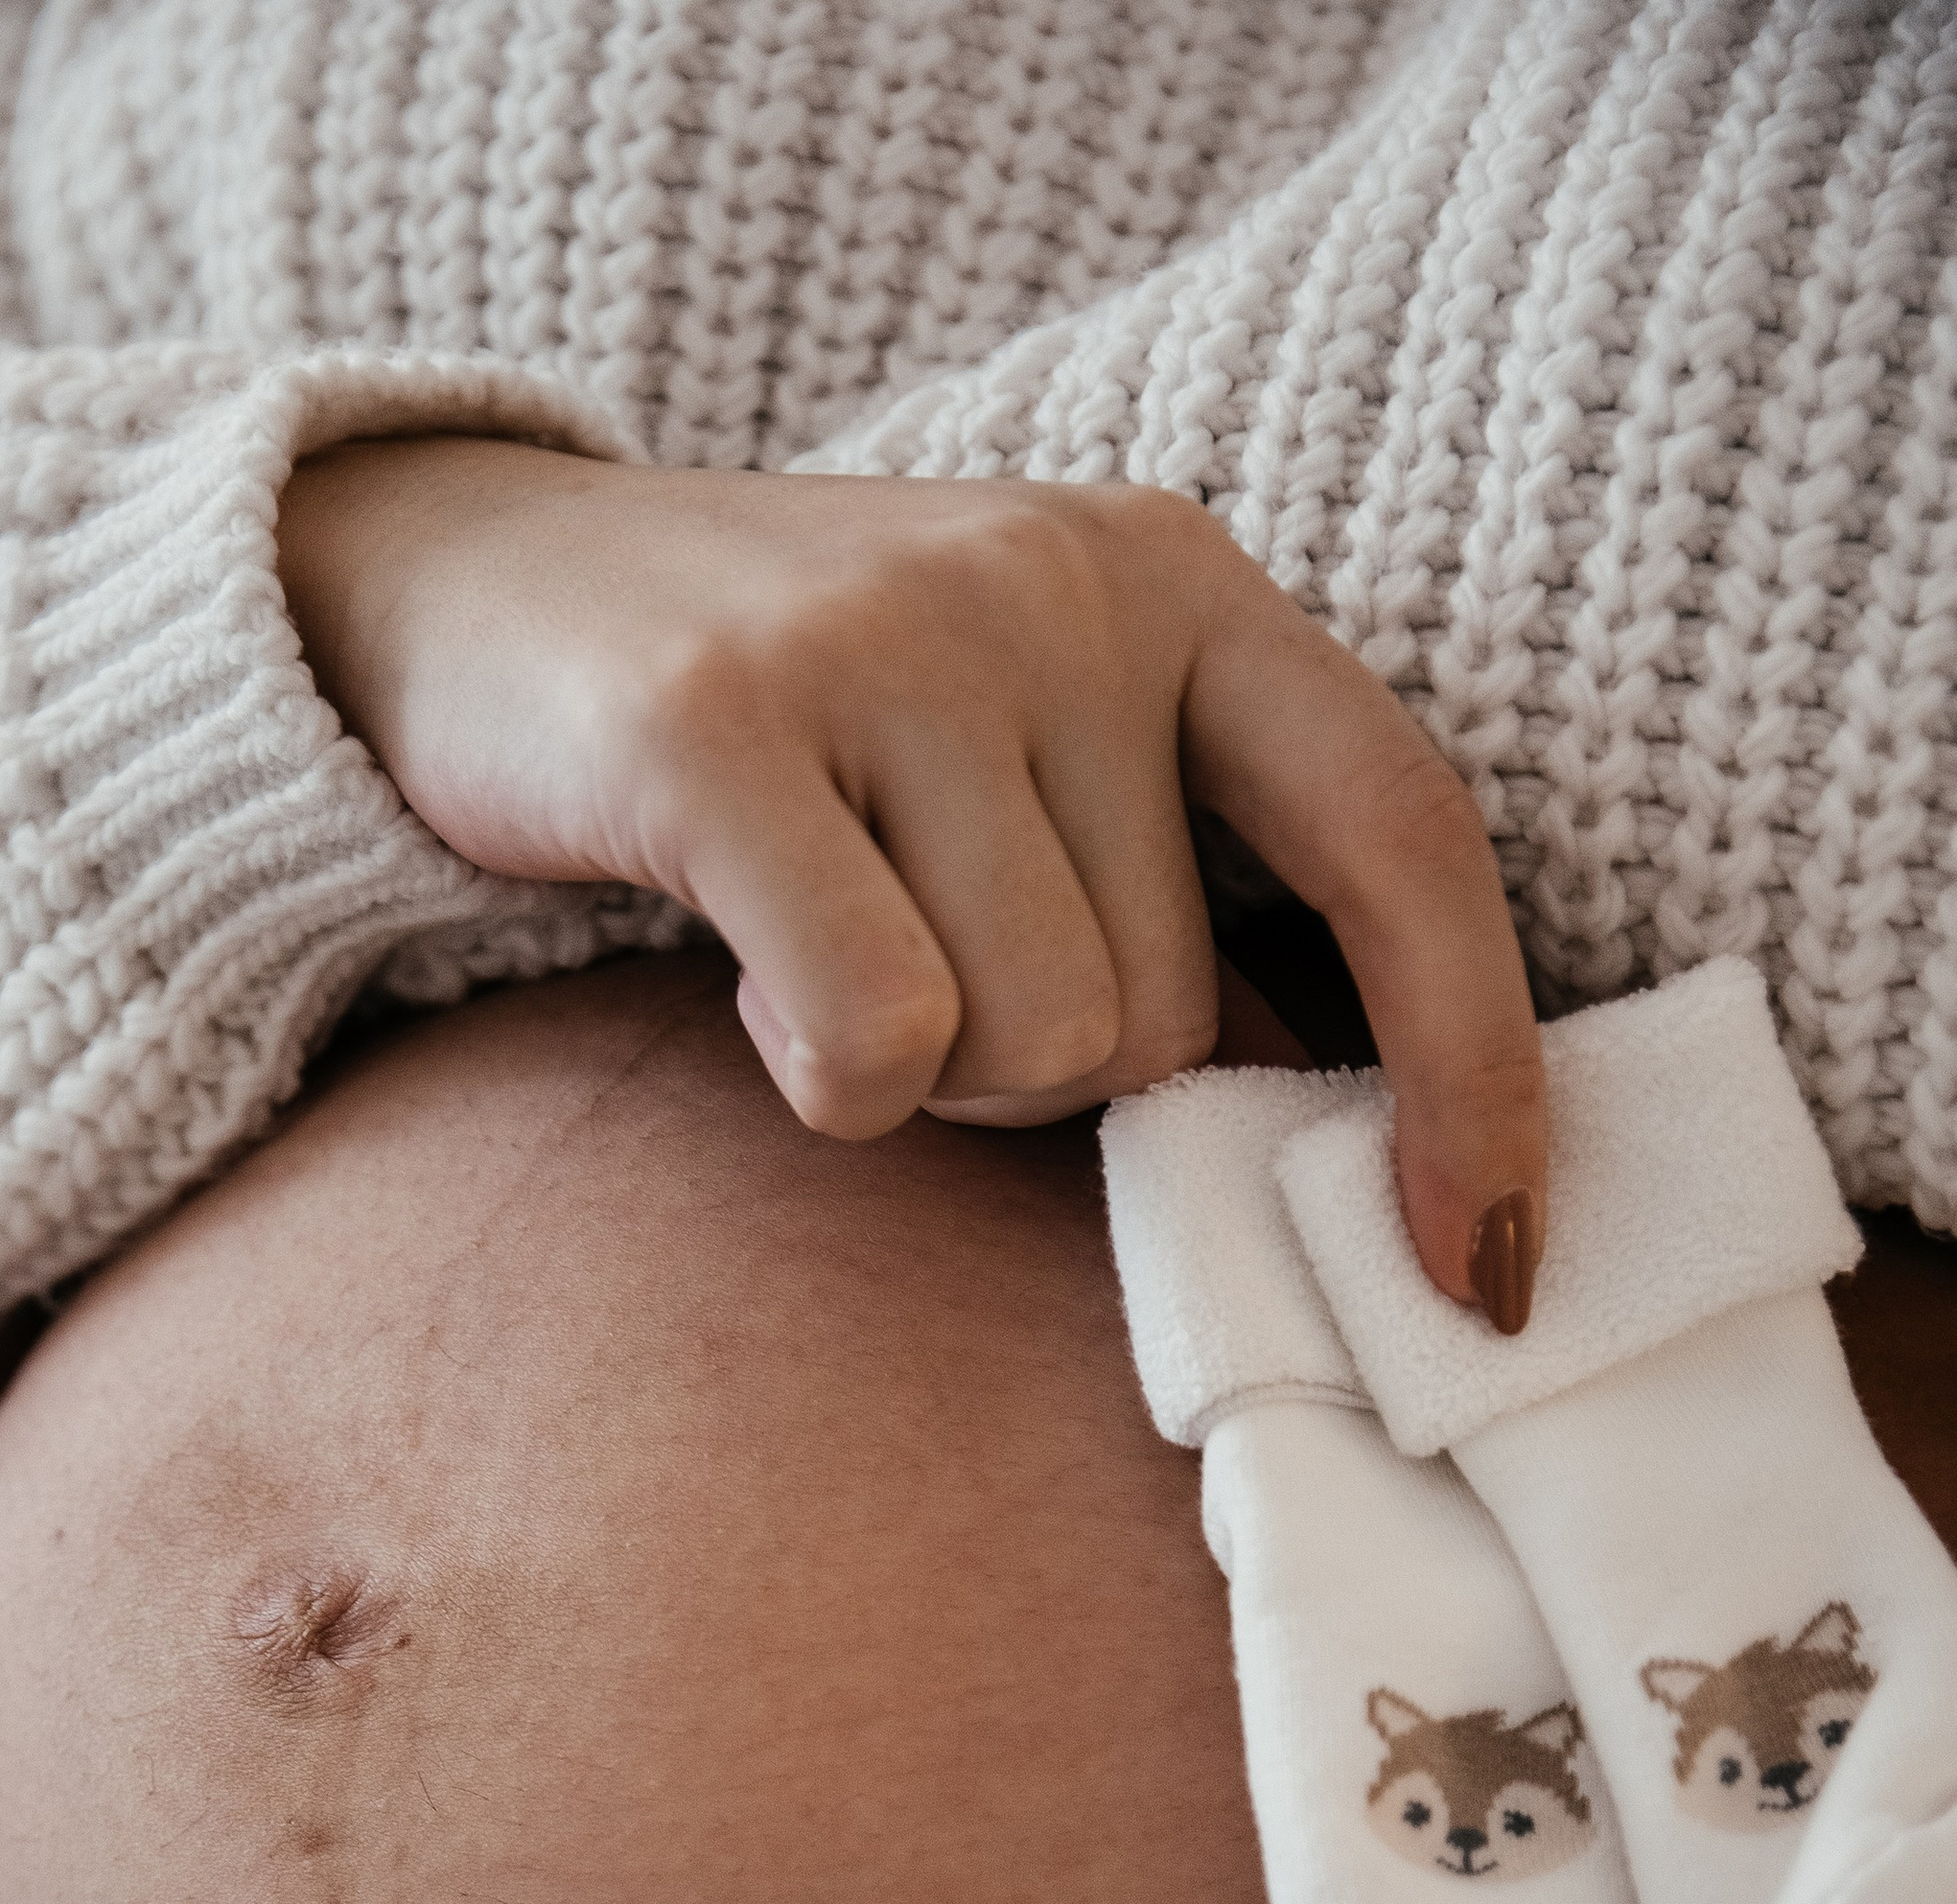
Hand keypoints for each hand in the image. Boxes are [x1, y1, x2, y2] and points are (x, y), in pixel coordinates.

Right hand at [278, 437, 1546, 1323]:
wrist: (472, 590)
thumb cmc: (797, 736)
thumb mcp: (1027, 761)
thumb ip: (1177, 895)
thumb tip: (1346, 1131)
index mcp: (1177, 579)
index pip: (1406, 840)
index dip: (1475, 1070)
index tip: (1484, 1271)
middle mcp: (1061, 581)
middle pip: (1165, 1015)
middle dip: (1043, 1074)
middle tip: (913, 964)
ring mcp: (892, 639)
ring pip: (1034, 1045)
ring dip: (934, 1078)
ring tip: (827, 949)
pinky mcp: (717, 729)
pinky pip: (878, 1037)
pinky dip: (825, 1075)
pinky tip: (753, 973)